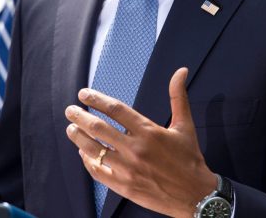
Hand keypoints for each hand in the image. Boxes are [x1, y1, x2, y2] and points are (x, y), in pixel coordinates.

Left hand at [65, 67, 215, 216]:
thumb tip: (181, 71)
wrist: (196, 195)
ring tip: (71, 129)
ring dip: (78, 138)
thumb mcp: (185, 125)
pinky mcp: (124, 186)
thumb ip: (178, 97)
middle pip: (99, 128)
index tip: (83, 94)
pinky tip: (83, 153)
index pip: (115, 109)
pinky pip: (99, 172)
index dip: (96, 99)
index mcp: (149, 131)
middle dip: (80, 117)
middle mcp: (136, 149)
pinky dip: (88, 161)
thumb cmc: (190, 159)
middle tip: (70, 110)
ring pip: (94, 150)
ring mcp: (128, 169)